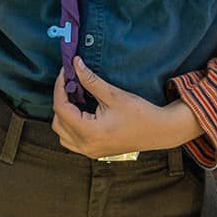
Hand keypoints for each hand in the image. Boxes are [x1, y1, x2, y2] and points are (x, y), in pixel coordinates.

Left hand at [51, 58, 201, 158]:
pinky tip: (81, 112)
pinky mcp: (93, 152)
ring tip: (75, 97)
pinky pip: (70, 140)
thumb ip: (91, 80)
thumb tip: (75, 64)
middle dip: (61, 100)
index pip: (61, 108)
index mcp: (90, 132)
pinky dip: (70, 125)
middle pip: (58, 121)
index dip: (60, 87)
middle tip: (71, 83)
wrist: (158, 131)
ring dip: (64, 114)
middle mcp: (86, 145)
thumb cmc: (140, 114)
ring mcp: (89, 152)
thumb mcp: (114, 95)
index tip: (65, 72)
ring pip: (61, 133)